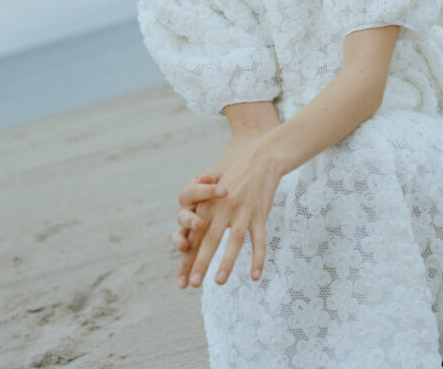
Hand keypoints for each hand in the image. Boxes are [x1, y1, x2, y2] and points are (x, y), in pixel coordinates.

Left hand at [183, 139, 281, 288]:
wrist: (260, 158)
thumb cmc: (234, 178)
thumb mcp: (215, 194)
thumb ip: (205, 214)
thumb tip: (193, 240)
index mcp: (209, 206)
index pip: (195, 236)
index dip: (188, 258)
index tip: (182, 280)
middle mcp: (223, 209)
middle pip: (209, 240)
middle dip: (200, 262)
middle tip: (193, 284)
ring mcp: (243, 212)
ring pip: (233, 241)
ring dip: (226, 262)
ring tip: (219, 282)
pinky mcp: (260, 213)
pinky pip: (259, 240)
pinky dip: (257, 259)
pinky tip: (255, 277)